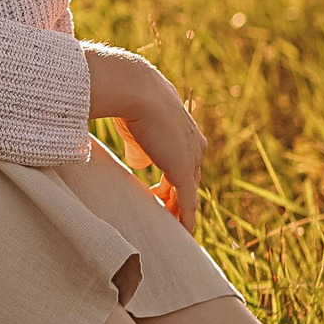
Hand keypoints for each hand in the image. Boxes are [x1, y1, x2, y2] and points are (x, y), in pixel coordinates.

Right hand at [83, 43, 204, 228]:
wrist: (135, 90)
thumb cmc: (129, 99)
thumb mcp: (136, 126)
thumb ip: (140, 148)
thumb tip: (140, 164)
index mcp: (184, 130)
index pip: (183, 161)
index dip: (173, 178)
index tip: (160, 193)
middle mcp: (194, 144)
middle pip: (190, 179)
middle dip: (178, 196)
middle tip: (166, 213)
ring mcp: (191, 157)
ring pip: (189, 192)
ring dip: (180, 210)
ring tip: (171, 228)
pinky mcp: (184, 170)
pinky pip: (187, 201)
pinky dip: (185, 218)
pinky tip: (183, 233)